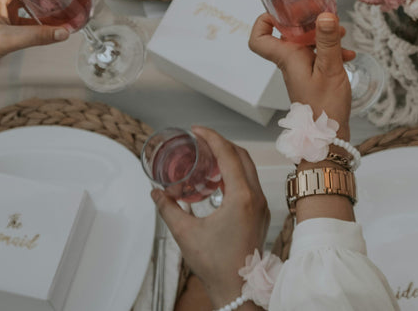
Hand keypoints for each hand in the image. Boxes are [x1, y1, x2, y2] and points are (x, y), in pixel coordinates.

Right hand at [151, 128, 269, 308]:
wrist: (237, 288)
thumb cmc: (216, 264)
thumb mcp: (185, 234)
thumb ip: (168, 209)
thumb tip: (156, 194)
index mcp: (241, 197)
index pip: (228, 154)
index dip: (212, 137)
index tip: (197, 130)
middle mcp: (256, 197)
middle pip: (241, 156)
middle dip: (221, 143)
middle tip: (200, 140)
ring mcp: (261, 205)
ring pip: (248, 169)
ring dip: (229, 158)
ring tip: (207, 158)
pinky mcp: (260, 214)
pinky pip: (250, 183)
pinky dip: (235, 173)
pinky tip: (217, 180)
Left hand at [249, 12, 353, 138]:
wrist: (329, 137)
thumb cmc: (325, 108)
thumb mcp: (330, 69)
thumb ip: (327, 41)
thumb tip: (324, 15)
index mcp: (288, 58)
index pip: (258, 39)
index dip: (263, 22)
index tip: (280, 12)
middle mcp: (291, 63)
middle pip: (288, 35)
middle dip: (306, 22)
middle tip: (322, 15)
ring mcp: (302, 71)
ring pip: (306, 45)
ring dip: (323, 37)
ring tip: (342, 35)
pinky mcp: (313, 78)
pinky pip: (318, 57)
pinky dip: (332, 52)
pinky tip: (348, 56)